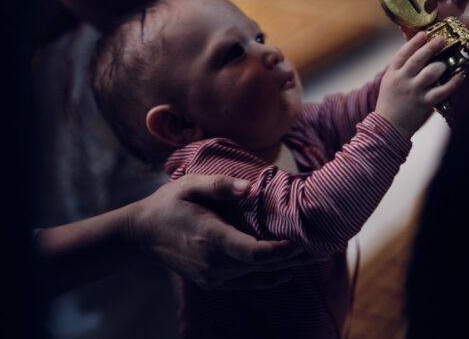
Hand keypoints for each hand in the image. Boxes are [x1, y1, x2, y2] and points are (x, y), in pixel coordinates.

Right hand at [127, 174, 315, 289]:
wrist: (142, 234)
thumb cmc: (168, 204)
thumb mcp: (190, 185)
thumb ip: (221, 185)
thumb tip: (251, 188)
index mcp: (213, 240)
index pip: (258, 253)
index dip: (285, 250)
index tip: (307, 239)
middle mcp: (217, 265)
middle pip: (266, 267)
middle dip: (297, 257)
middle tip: (326, 246)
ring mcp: (215, 277)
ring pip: (260, 277)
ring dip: (288, 267)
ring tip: (315, 255)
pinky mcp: (213, 281)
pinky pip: (248, 282)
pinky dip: (270, 275)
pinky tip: (288, 269)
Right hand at [375, 32, 462, 138]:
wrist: (388, 127)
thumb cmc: (391, 103)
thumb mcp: (389, 82)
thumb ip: (401, 69)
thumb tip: (419, 53)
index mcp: (392, 74)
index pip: (403, 53)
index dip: (414, 42)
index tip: (424, 34)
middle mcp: (403, 80)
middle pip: (418, 58)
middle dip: (431, 47)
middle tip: (442, 39)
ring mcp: (414, 92)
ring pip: (431, 72)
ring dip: (441, 65)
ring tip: (446, 63)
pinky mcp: (425, 103)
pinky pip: (442, 90)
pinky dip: (454, 83)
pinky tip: (461, 76)